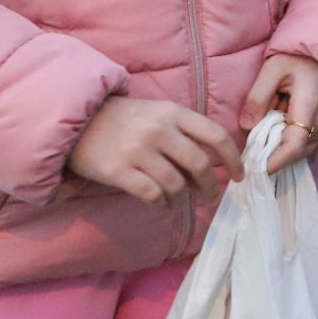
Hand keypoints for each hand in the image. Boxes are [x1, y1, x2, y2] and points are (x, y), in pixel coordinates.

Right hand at [67, 96, 241, 206]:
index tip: (239, 175)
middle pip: (199, 164)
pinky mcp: (119, 171)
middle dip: (210, 186)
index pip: (215, 134)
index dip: (232, 158)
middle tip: (210, 197)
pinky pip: (152, 195)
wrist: (78, 119)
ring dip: (182, 199)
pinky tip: (160, 206)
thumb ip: (183, 132)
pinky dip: (161, 206)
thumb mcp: (157, 113)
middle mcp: (159, 129)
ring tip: (178, 203)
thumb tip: (211, 165)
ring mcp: (138, 150)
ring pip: (176, 184)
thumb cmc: (124, 119)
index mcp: (173, 112)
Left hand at [239, 53, 317, 173]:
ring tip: (266, 129)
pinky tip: (278, 129)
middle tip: (251, 146)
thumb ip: (258, 96)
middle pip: (293, 153)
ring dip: (280, 147)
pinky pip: (304, 146)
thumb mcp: (273, 69)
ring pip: (299, 152)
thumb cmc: (300, 61)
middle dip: (271, 154)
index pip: (294, 144)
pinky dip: (288, 143)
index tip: (255, 167)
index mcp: (309, 106)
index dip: (275, 160)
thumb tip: (246, 127)